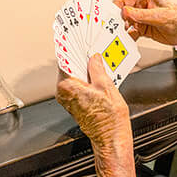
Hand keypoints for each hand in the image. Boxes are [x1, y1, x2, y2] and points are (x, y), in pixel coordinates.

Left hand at [56, 54, 135, 176]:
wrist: (112, 139)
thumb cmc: (109, 120)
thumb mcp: (107, 86)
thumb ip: (97, 69)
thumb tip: (94, 58)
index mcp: (68, 87)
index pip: (65, 60)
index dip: (70, 47)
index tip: (72, 37)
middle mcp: (64, 93)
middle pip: (69, 67)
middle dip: (79, 55)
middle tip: (88, 43)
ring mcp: (69, 99)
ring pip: (75, 75)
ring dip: (84, 66)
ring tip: (95, 56)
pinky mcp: (76, 103)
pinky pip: (79, 84)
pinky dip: (86, 76)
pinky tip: (97, 70)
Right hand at [113, 0, 176, 46]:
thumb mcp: (161, 16)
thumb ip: (142, 15)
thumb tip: (126, 11)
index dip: (117, 8)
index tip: (114, 17)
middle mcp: (140, 5)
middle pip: (121, 11)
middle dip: (118, 20)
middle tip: (118, 28)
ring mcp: (139, 17)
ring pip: (123, 23)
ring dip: (123, 30)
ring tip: (125, 35)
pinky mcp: (140, 28)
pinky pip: (129, 32)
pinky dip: (128, 37)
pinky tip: (130, 39)